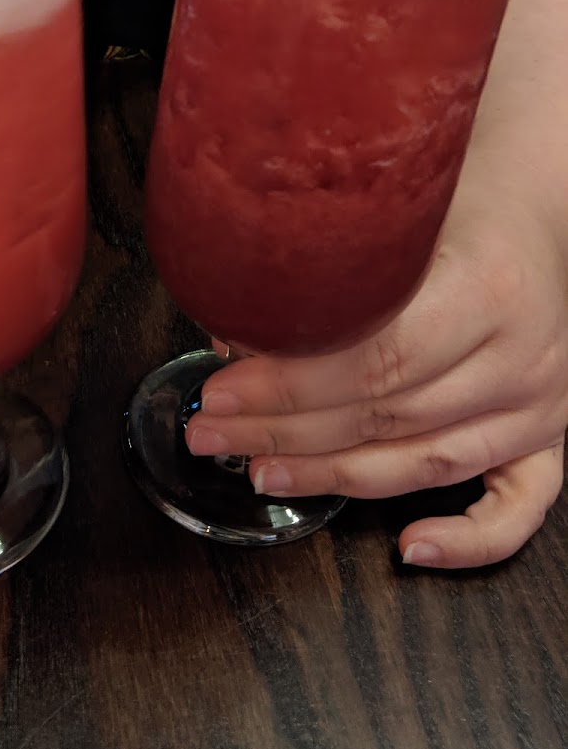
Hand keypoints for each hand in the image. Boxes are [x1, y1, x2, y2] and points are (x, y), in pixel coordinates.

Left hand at [185, 174, 567, 568]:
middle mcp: (522, 356)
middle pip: (386, 416)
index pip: (376, 360)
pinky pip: (519, 507)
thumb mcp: (402, 212)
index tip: (221, 393)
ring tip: (261, 471)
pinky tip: (410, 547)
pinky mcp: (550, 434)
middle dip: (284, 431)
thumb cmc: (466, 202)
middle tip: (213, 432)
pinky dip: (469, 540)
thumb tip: (234, 326)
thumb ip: (331, 267)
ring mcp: (540, 402)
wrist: (545, 209)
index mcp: (489, 288)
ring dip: (333, 476)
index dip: (288, 388)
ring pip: (426, 463)